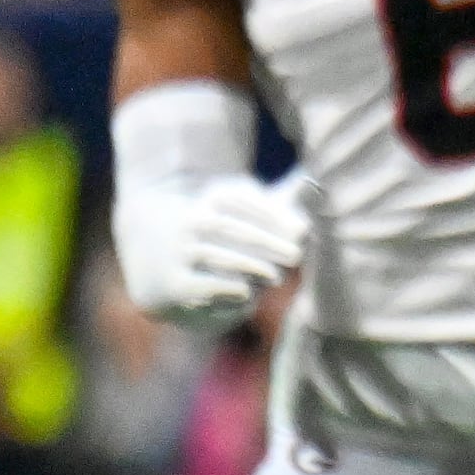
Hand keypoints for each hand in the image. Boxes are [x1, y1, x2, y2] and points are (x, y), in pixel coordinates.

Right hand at [114, 166, 305, 330]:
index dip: (274, 215)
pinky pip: (208, 286)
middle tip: (296, 255)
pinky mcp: (176, 284)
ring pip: (221, 257)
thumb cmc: (225, 239)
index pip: (243, 200)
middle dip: (269, 242)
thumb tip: (312, 182)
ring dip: (253, 267)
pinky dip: (231, 289)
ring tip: (276, 277)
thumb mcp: (248, 215)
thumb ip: (279, 203)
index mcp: (214, 199)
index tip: (304, 230)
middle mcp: (192, 221)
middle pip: (234, 228)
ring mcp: (181, 252)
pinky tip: (248, 292)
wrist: (162, 264)